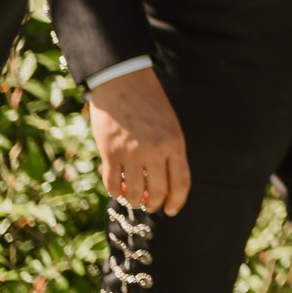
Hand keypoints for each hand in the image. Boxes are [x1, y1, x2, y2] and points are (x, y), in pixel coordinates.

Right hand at [88, 67, 190, 216]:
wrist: (123, 82)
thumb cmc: (149, 102)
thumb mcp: (170, 124)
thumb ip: (169, 150)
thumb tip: (166, 181)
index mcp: (175, 142)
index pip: (181, 182)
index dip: (177, 201)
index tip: (172, 210)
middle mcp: (155, 151)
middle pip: (158, 192)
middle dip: (155, 204)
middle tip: (151, 205)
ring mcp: (132, 153)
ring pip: (134, 193)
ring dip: (134, 201)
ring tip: (134, 197)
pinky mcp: (110, 153)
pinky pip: (112, 184)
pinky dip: (115, 191)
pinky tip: (118, 188)